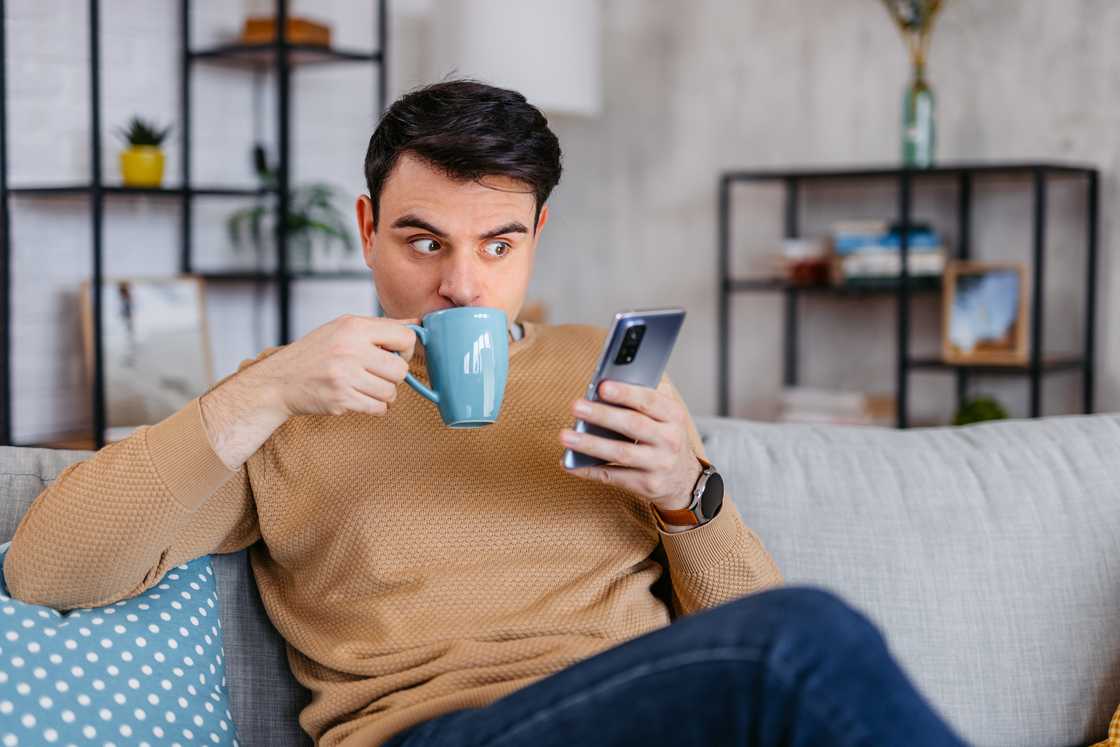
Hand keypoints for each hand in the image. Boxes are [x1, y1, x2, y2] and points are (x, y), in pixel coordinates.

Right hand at [246, 313, 418, 418]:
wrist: (279, 381)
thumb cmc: (315, 353)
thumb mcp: (344, 328)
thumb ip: (380, 327)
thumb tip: (418, 323)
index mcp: (354, 327)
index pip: (405, 336)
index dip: (407, 349)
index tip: (396, 355)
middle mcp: (350, 349)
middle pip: (400, 369)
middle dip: (394, 376)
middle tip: (378, 374)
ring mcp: (345, 376)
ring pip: (391, 392)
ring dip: (383, 393)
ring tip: (365, 386)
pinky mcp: (342, 399)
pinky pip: (378, 408)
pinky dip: (374, 407)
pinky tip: (359, 398)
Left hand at [560, 379, 702, 512]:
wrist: (684, 480)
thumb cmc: (665, 438)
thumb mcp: (667, 416)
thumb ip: (646, 397)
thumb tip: (609, 382)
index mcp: (673, 416)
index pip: (649, 401)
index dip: (625, 393)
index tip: (602, 387)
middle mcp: (669, 440)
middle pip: (633, 425)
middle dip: (602, 415)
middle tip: (576, 406)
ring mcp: (659, 464)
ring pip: (620, 453)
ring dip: (590, 444)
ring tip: (566, 435)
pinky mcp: (647, 485)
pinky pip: (613, 477)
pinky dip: (589, 470)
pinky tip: (570, 463)